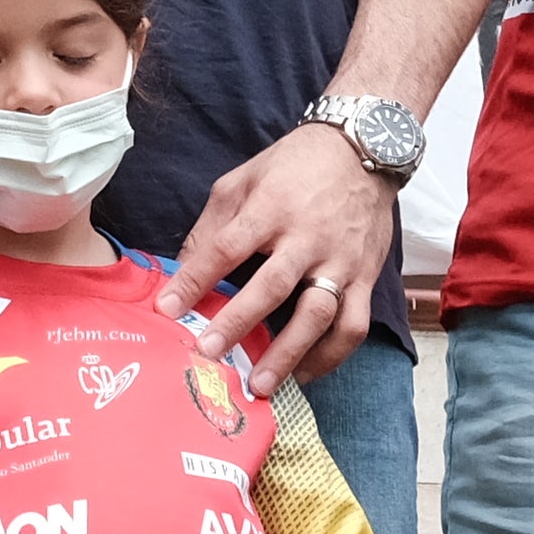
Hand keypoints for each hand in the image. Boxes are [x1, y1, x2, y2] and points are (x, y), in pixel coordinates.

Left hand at [166, 123, 388, 394]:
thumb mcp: (243, 180)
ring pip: (318, 313)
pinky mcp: (366, 277)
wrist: (363, 149)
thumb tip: (182, 269)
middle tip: (208, 352)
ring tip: (261, 384)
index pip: (227, 248)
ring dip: (289, 352)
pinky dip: (331, 355)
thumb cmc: (294, 166)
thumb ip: (213, 225)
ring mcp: (341, 261)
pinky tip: (305, 374)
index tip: (167, 309)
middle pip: (272, 286)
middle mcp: (307, 237)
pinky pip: (353, 325)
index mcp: (271, 208)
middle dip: (238, 322)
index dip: (195, 280)